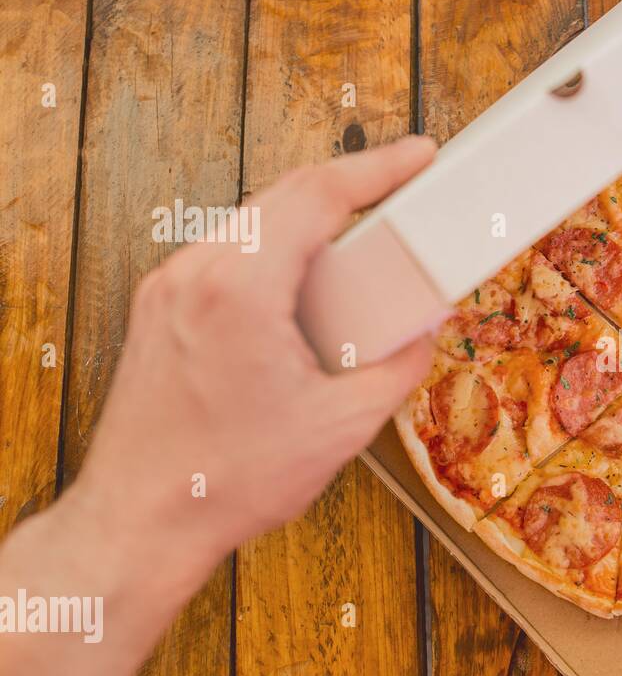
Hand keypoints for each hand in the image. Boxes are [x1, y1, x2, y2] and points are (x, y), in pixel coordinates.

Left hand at [70, 135, 443, 600]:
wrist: (143, 519)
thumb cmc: (228, 480)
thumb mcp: (343, 427)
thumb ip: (399, 367)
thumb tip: (425, 331)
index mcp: (241, 291)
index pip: (318, 195)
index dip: (378, 167)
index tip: (419, 155)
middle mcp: (195, 274)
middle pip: (283, 196)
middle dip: (349, 187)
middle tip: (401, 193)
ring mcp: (169, 288)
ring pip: (251, 222)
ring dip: (308, 220)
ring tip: (357, 243)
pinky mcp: (159, 309)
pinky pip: (225, 254)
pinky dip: (273, 252)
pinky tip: (302, 283)